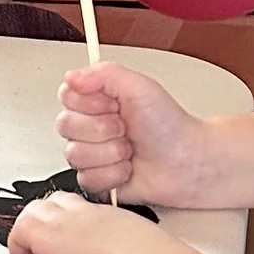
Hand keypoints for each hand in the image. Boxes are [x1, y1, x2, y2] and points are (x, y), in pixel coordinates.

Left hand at [7, 186, 157, 253]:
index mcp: (113, 217)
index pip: (82, 210)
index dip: (70, 225)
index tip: (72, 249)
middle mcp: (87, 214)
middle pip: (54, 202)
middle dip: (47, 224)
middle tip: (48, 253)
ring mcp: (65, 221)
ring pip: (33, 210)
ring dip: (30, 234)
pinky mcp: (47, 236)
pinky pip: (18, 233)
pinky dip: (17, 250)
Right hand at [57, 63, 222, 205]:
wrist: (187, 160)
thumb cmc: (169, 125)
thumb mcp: (139, 86)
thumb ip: (103, 74)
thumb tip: (72, 77)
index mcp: (97, 100)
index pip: (67, 96)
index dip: (89, 104)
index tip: (113, 105)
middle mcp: (91, 126)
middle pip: (66, 126)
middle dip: (102, 130)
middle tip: (125, 128)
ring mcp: (93, 153)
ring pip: (75, 155)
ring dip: (110, 153)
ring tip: (130, 150)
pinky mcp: (97, 179)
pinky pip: (87, 179)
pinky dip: (113, 175)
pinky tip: (128, 169)